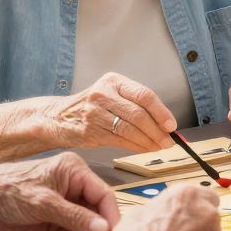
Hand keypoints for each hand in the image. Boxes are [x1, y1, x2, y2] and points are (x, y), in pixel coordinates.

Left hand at [0, 153, 117, 230]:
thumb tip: (103, 228)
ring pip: (85, 225)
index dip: (111, 217)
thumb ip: (75, 217)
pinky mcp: (55, 216)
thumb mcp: (45, 204)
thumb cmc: (8, 191)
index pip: (104, 195)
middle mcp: (74, 185)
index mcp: (75, 172)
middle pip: (96, 212)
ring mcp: (64, 202)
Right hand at [36, 73, 178, 153]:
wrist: (58, 117)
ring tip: (158, 147)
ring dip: (148, 141)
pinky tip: (143, 149)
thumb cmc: (93, 107)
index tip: (171, 125)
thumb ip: (135, 105)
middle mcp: (103, 93)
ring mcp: (94, 112)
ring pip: (129, 129)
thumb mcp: (112, 95)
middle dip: (157, 131)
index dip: (161, 112)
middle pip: (138, 114)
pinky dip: (135, 146)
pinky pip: (119, 140)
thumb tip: (165, 124)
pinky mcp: (89, 130)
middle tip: (168, 142)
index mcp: (114, 81)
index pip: (144, 95)